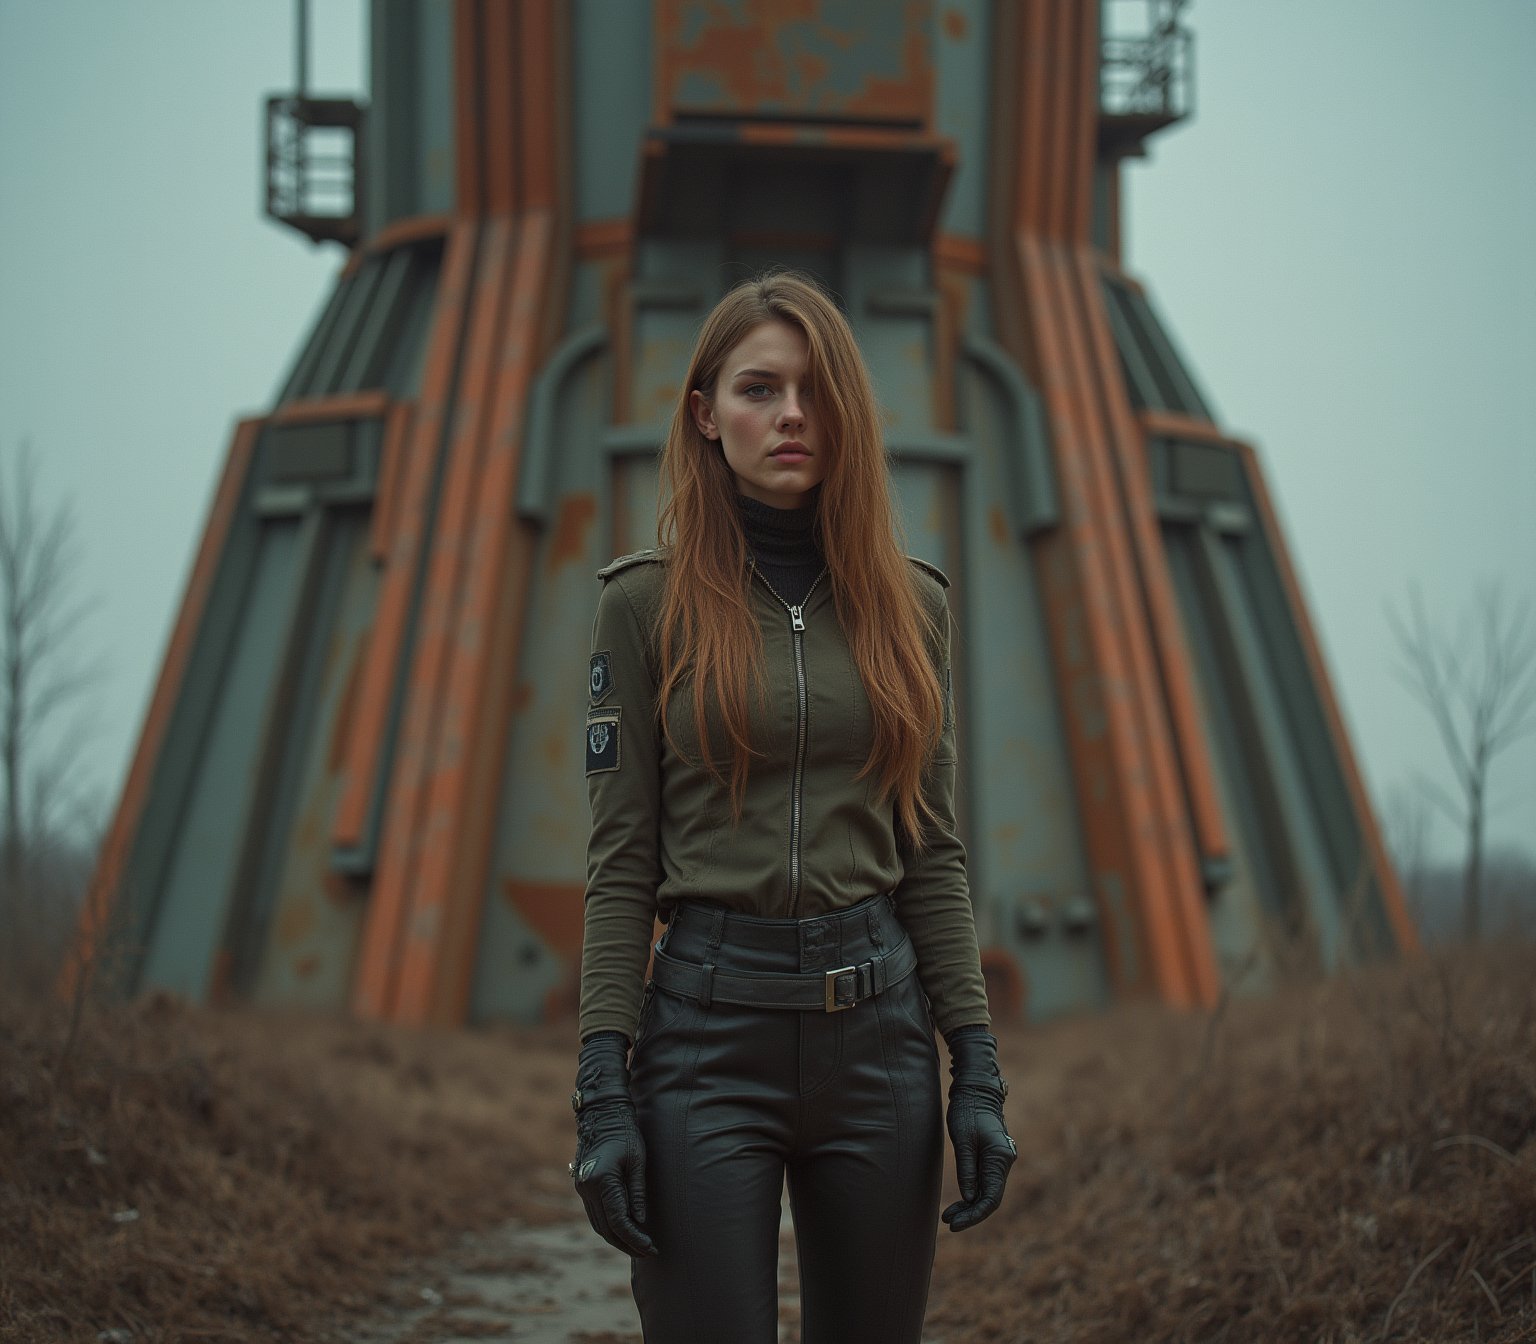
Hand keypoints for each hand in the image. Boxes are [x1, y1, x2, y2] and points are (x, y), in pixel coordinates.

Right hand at [570, 1032, 655, 1256]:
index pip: (619, 1220)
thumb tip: (640, 1223)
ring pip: (598, 1225)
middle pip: (606, 1228)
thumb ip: (637, 1193)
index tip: (652, 1247)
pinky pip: (595, 1215)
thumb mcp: (638, 1161)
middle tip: (648, 1252)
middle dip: (627, 1244)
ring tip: (638, 1246)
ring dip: (617, 1238)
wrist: (602, 1114)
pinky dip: (608, 1227)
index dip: (636, 1238)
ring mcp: (581, 1188)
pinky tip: (623, 1231)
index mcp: (602, 1180)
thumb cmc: (626, 1133)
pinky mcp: (581, 1187)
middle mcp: (587, 1188)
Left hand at [940, 1025, 1015, 1231]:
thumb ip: (967, 1169)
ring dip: (970, 1206)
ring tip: (949, 1215)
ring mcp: (1000, 1160)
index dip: (973, 1215)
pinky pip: (985, 1182)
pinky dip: (973, 1194)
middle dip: (970, 1214)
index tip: (954, 1224)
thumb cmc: (967, 1111)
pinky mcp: (993, 1158)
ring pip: (988, 1192)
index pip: (990, 1198)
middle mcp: (1004, 1161)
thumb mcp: (963, 1139)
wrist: (976, 1090)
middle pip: (990, 1198)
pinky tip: (960, 1202)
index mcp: (1000, 1158)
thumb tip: (970, 1198)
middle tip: (948, 1222)